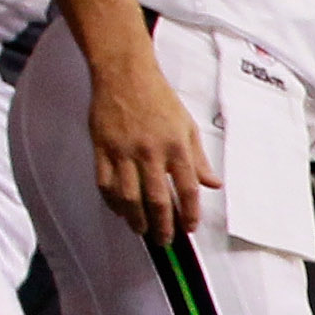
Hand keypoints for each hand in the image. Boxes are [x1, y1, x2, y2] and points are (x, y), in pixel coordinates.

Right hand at [89, 55, 212, 245]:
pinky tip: (119, 211)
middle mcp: (150, 151)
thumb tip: (213, 184)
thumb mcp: (187, 126)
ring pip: (128, 196)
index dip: (190, 212)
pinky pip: (105, 183)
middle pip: (157, 198)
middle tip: (165, 240)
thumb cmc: (159, 98)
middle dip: (163, 224)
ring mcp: (123, 151)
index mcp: (176, 146)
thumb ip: (199, 159)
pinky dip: (112, 201)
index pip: (187, 188)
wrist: (125, 75)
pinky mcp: (101, 148)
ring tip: (142, 230)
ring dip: (136, 218)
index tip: (190, 227)